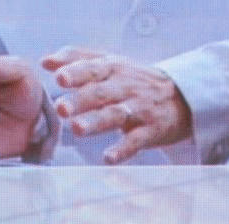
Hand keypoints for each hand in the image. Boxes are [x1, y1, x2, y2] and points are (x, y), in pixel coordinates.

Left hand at [41, 47, 191, 164]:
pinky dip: (122, 150)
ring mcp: (139, 109)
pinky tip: (108, 158)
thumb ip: (77, 59)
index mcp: (113, 69)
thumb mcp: (110, 64)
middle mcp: (125, 87)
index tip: (59, 78)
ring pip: (116, 115)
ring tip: (78, 129)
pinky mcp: (151, 130)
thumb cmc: (134, 81)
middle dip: (80, 100)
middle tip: (61, 109)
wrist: (183, 97)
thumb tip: (45, 61)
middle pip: (101, 93)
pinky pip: (136, 141)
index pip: (93, 68)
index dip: (77, 72)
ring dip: (96, 122)